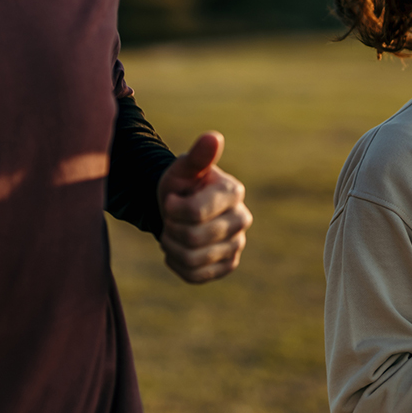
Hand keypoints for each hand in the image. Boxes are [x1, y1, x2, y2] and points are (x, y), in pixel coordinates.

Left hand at [156, 132, 252, 283]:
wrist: (179, 208)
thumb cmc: (182, 184)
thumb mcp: (184, 168)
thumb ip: (198, 156)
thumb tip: (213, 137)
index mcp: (233, 192)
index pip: (196, 212)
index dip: (172, 209)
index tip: (170, 200)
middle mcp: (242, 219)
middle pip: (193, 238)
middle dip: (171, 228)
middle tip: (169, 219)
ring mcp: (237, 245)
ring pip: (193, 259)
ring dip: (171, 247)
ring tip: (171, 232)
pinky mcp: (228, 265)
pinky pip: (195, 275)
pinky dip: (177, 263)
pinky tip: (177, 248)